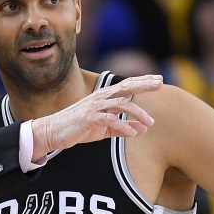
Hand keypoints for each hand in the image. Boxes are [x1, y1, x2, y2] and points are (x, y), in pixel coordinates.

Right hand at [31, 75, 161, 158]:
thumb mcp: (104, 128)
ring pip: (121, 105)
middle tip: (160, 83)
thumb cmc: (79, 128)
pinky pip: (109, 120)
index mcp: (104, 97)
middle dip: (143, 85)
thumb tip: (143, 129)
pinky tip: (133, 133)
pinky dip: (122, 125)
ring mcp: (94, 107)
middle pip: (126, 87)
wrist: (53, 132)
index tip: (159, 80)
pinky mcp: (89, 118)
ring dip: (137, 113)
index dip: (142, 82)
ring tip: (150, 123)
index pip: (126, 86)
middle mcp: (100, 98)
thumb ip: (123, 127)